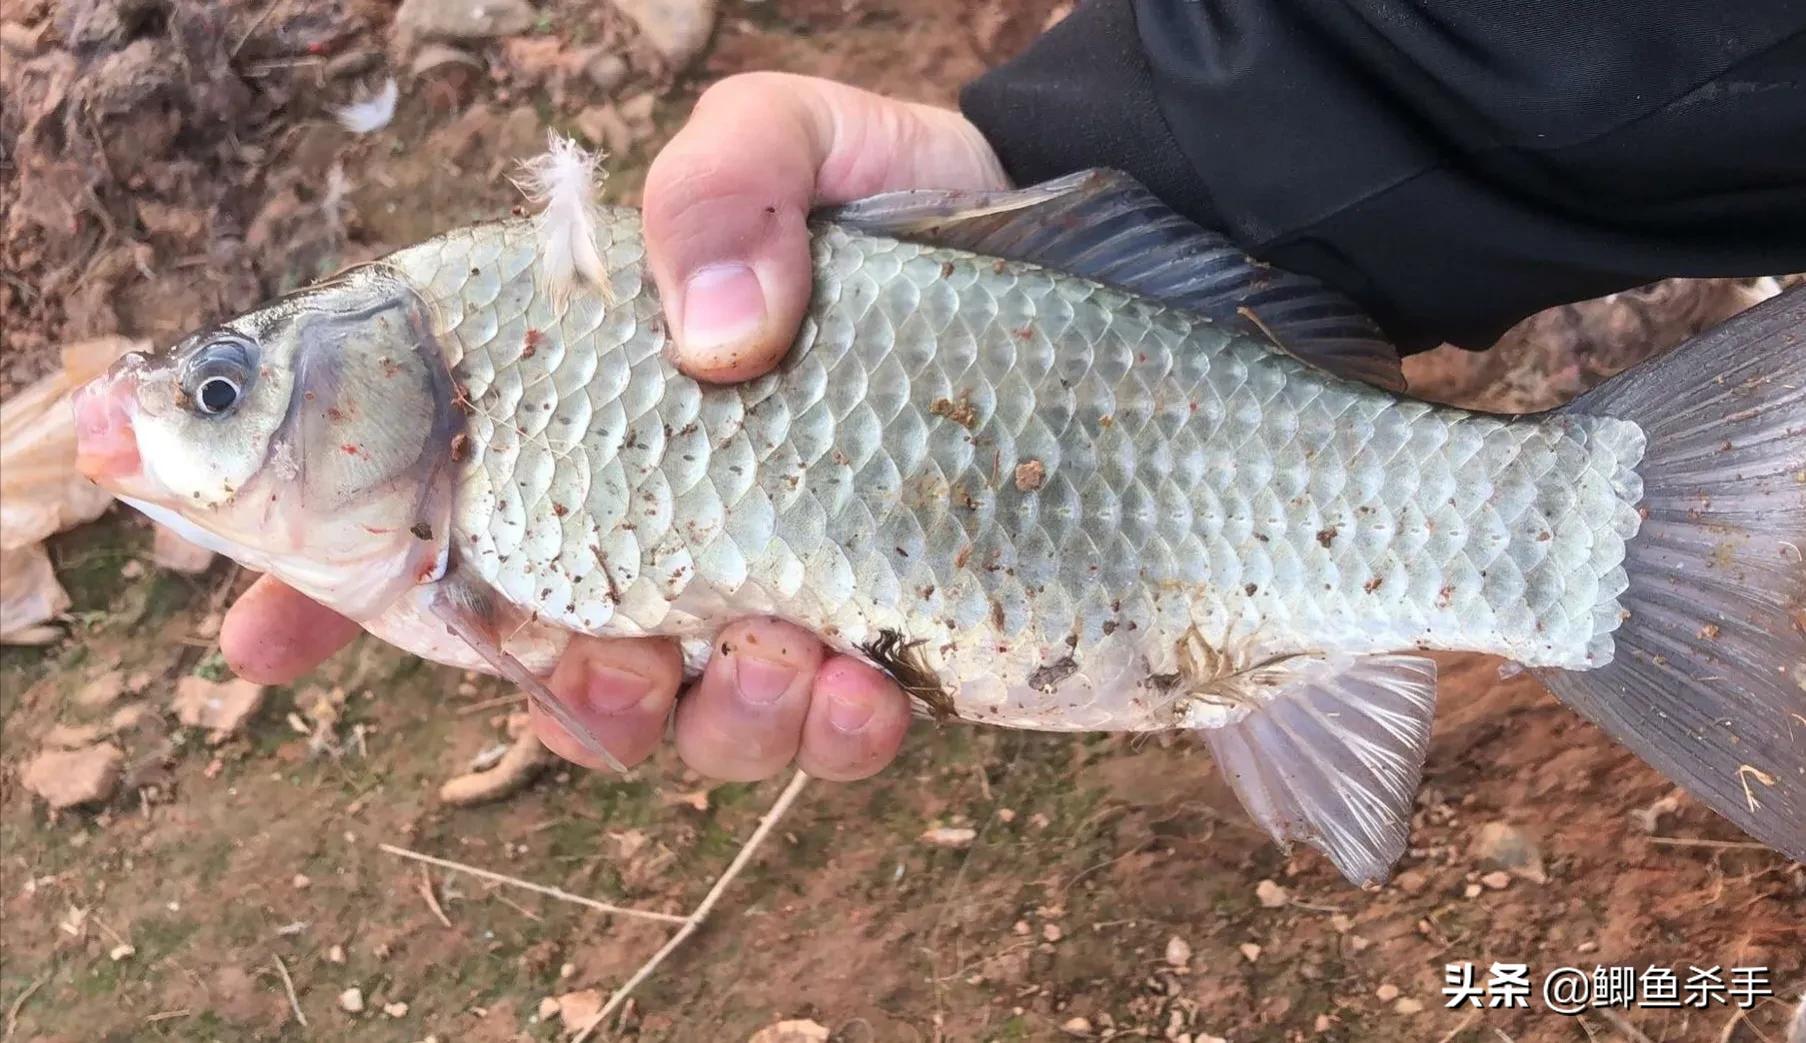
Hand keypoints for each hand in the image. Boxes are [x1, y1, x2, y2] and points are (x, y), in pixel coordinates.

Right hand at [221, 73, 1007, 780]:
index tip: (263, 639)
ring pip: (680, 724)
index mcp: (580, 413)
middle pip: (543, 663)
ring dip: (706, 721)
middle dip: (563, 696)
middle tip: (607, 660)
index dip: (324, 587)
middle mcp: (650, 519)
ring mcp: (756, 592)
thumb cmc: (885, 191)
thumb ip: (720, 186)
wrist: (1046, 257)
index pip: (421, 512)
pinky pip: (819, 736)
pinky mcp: (869, 638)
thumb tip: (719, 342)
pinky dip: (830, 735)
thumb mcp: (789, 138)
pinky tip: (867, 688)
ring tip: (774, 653)